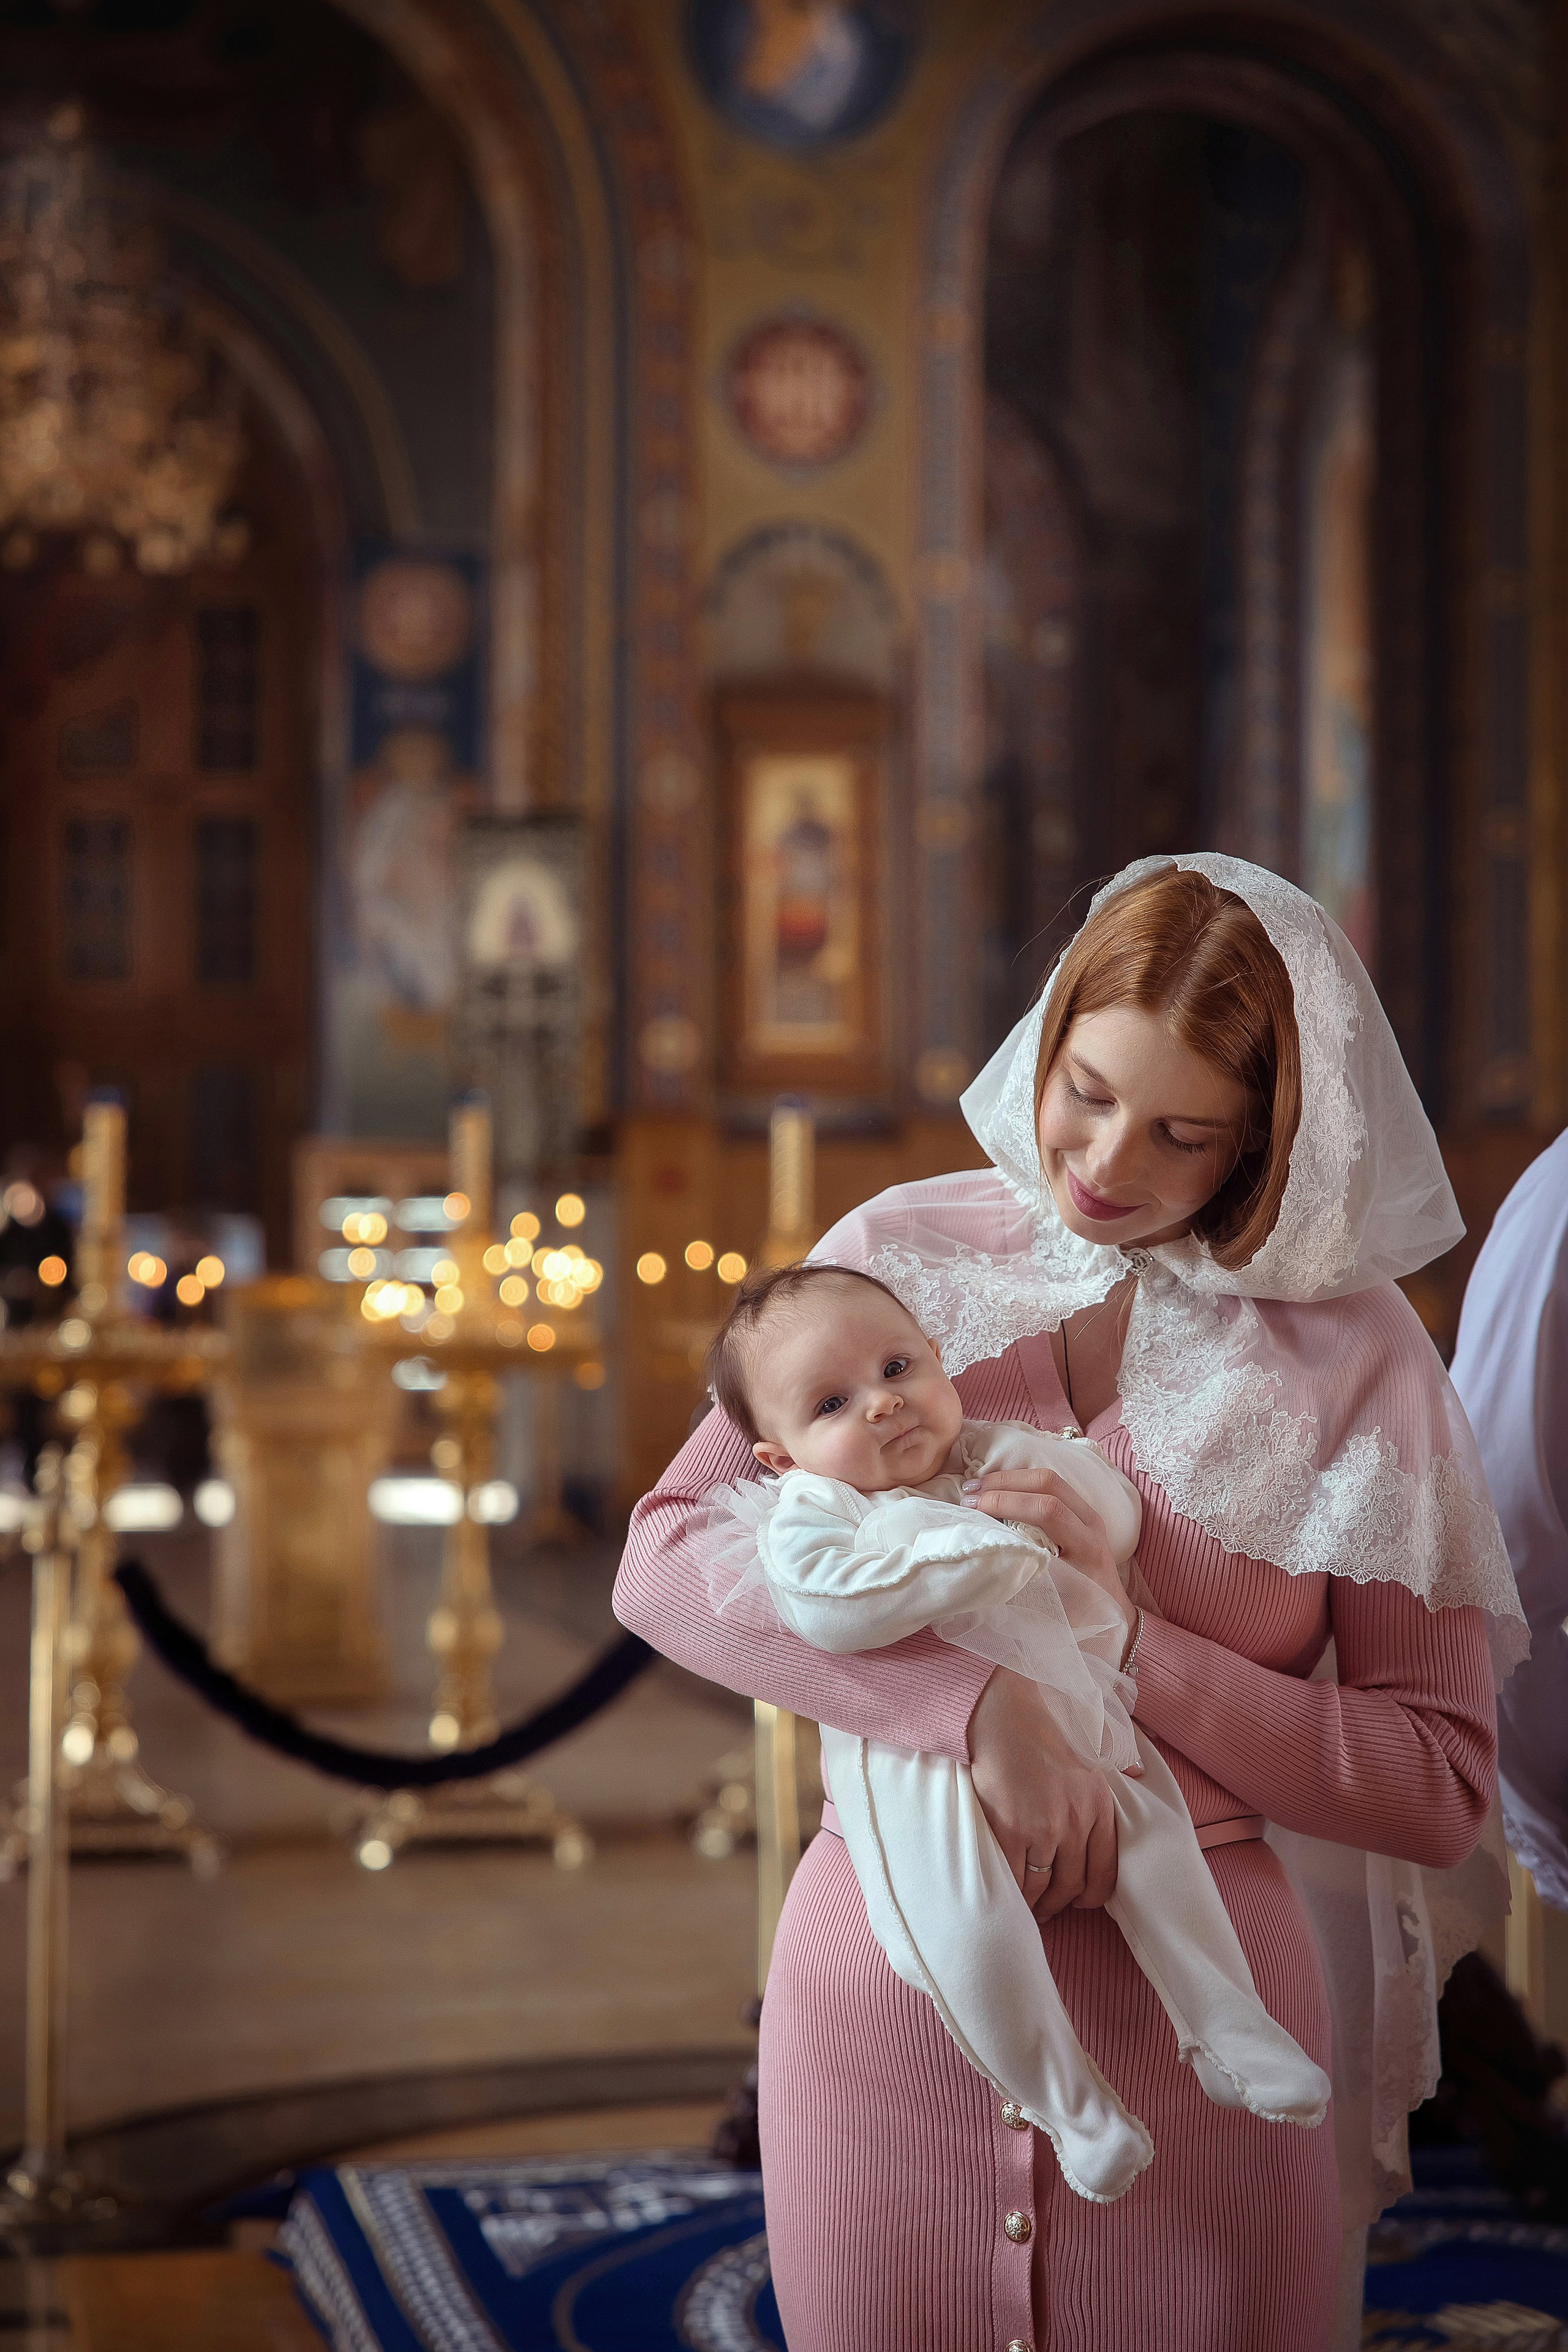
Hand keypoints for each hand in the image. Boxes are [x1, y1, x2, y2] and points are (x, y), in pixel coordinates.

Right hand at [965, 1465, 1136, 1647]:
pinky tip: (994, 1490)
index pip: (1048, 1510)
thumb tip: (979, 1566)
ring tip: (975, 1488)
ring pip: (1049, 1479)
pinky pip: (1049, 1485)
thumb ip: (1022, 1585)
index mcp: (1086, 1548)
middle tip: (968, 1495)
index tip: (974, 1510)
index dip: (1009, 1503)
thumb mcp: (1051, 1607)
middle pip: (1048, 1484)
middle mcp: (1090, 1525)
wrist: (1111, 1612)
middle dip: (1004, 1484)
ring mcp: (1087, 1514)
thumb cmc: (1078, 1616)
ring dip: (1009, 1479)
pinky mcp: (1079, 1510)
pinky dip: (1019, 1483)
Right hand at [968, 1666, 1118, 1917]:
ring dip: (1035, 1903)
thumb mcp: (1092, 1752)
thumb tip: (1139, 1770)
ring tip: (1027, 1906)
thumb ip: (1114, 1769)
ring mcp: (1042, 1828)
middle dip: (1060, 1903)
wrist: (1004, 1717)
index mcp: (1099, 1805)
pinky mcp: (1009, 1830)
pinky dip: (1013, 1891)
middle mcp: (1076, 1821)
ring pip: (1042, 1886)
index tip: (1080, 1899)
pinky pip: (1016, 1877)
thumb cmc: (1045, 1734)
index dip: (1092, 1895)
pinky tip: (1009, 1892)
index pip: (1106, 1871)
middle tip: (1049, 1909)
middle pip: (1073, 1884)